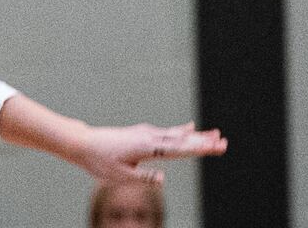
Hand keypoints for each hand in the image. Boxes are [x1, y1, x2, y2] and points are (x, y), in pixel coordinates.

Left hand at [73, 122, 226, 183]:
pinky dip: (181, 131)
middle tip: (224, 142)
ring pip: (176, 135)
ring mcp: (146, 133)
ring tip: (215, 134)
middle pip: (181, 140)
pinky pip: (167, 133)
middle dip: (203, 141)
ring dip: (196, 136)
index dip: (197, 148)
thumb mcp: (120, 176)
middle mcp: (148, 137)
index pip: (177, 149)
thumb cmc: (100, 162)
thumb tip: (163, 179)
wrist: (83, 143)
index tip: (214, 147)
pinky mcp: (142, 134)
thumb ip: (143, 178)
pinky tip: (191, 128)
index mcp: (146, 147)